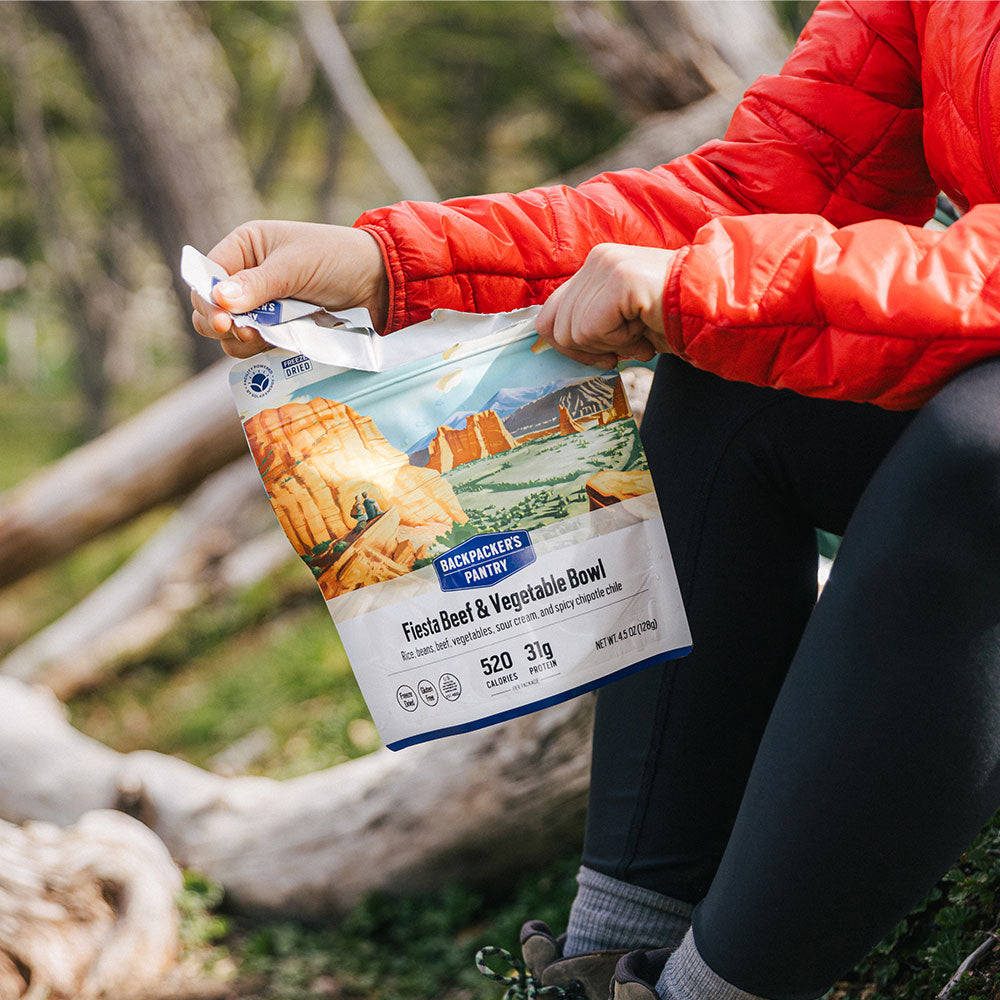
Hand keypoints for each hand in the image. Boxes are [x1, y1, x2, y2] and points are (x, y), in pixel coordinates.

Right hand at [190, 220, 388, 358]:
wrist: (378, 280)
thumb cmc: (337, 257)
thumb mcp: (296, 266)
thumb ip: (259, 284)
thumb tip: (219, 300)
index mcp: (244, 247)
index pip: (206, 277)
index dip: (207, 300)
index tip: (222, 321)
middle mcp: (246, 275)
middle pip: (210, 310)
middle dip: (222, 325)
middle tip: (247, 334)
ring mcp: (261, 305)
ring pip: (231, 333)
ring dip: (242, 342)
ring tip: (265, 339)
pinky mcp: (278, 328)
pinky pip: (256, 345)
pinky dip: (261, 349)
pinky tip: (279, 345)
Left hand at [535, 243, 674, 368]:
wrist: (716, 311)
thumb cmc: (673, 321)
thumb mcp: (619, 323)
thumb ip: (587, 324)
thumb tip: (551, 341)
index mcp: (594, 266)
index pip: (550, 313)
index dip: (569, 346)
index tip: (604, 357)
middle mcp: (597, 259)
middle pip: (556, 327)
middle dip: (591, 351)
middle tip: (631, 346)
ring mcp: (607, 265)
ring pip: (572, 332)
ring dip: (611, 346)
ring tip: (642, 334)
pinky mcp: (620, 280)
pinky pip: (590, 331)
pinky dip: (619, 343)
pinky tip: (644, 331)